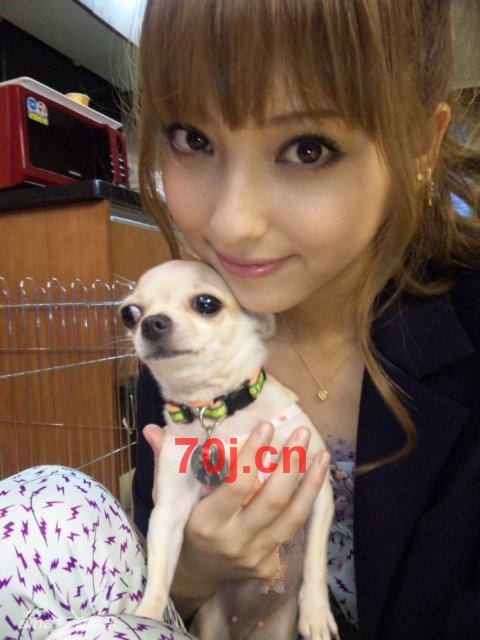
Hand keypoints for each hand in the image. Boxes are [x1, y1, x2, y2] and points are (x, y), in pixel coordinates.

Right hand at [146, 422, 329, 617]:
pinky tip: (317, 481)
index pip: (237, 487)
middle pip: (271, 502)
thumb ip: (167, 463)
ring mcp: (255, 557)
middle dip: (290, 465)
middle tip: (302, 435)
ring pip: (291, 519)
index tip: (265, 427)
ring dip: (310, 485)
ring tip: (321, 456)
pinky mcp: (270, 565)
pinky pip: (293, 532)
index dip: (253, 455)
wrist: (196, 574)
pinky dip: (306, 505)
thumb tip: (152, 428)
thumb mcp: (170, 499)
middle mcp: (233, 543)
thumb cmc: (184, 527)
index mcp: (206, 523)